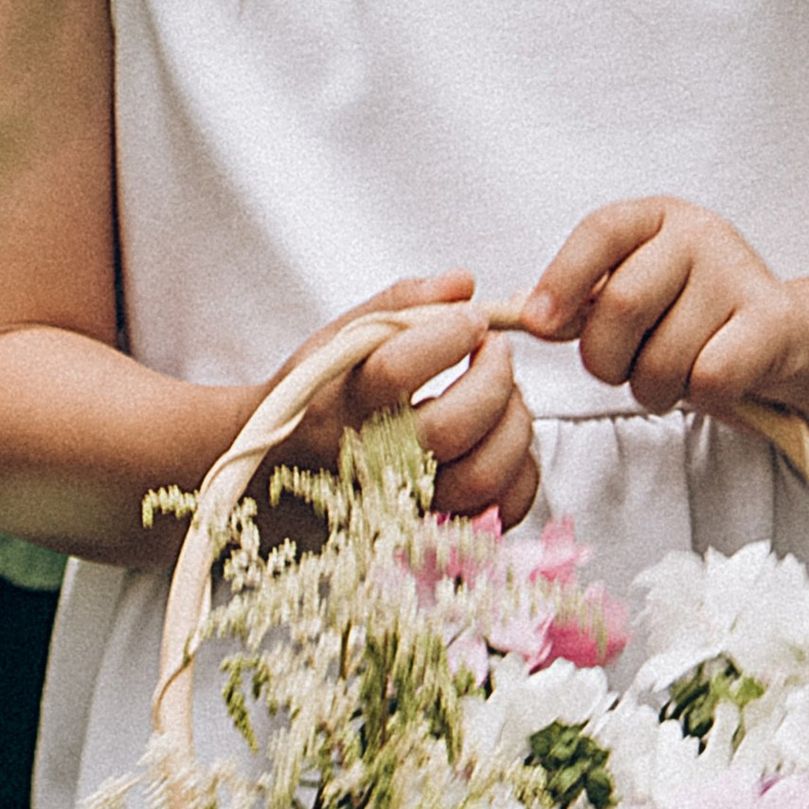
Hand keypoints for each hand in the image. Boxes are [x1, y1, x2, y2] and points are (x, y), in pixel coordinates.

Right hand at [270, 272, 539, 529]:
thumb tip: (463, 284)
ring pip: (481, 476)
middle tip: (495, 349)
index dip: (450, 334)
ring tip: (504, 393)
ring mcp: (404, 502)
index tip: (470, 318)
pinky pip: (499, 511)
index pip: (397, 370)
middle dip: (493, 377)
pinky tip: (506, 437)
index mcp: (339, 403)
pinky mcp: (434, 524)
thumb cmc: (321, 394)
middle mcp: (369, 460)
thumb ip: (403, 302)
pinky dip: (521, 472)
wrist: (286, 468)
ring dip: (512, 423)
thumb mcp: (341, 336)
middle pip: (451, 428)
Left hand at [520, 201, 808, 423]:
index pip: (601, 231)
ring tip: (676, 377)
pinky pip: (710, 378)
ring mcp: (742, 274)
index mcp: (658, 218)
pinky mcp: (776, 323)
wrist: (784, 347)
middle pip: (622, 303)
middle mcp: (701, 234)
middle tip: (622, 371)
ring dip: (655, 389)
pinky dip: (702, 398)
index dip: (561, 279)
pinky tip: (716, 386)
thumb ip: (580, 302)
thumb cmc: (694, 324)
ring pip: (664, 356)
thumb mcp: (634, 299)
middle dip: (606, 359)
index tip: (536, 324)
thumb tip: (521, 308)